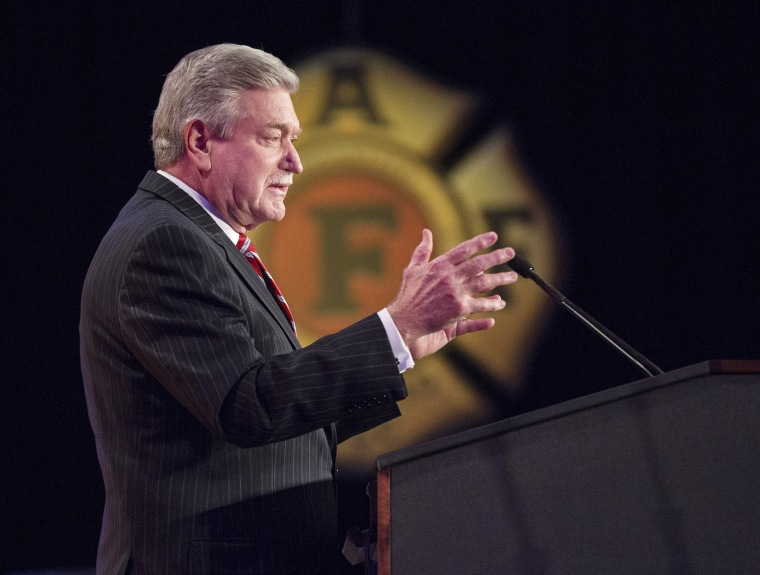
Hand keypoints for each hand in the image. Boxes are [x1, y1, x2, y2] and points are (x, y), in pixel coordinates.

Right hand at [386, 229, 517, 359]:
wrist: (405, 320)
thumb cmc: (408, 295)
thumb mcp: (413, 269)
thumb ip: (422, 250)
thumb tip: (426, 232)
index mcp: (440, 265)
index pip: (465, 249)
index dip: (480, 242)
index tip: (493, 236)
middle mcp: (450, 276)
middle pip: (480, 264)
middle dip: (497, 257)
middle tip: (510, 252)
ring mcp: (456, 292)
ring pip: (485, 283)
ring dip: (501, 279)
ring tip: (512, 276)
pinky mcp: (459, 309)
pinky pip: (481, 305)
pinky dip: (492, 304)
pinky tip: (500, 303)